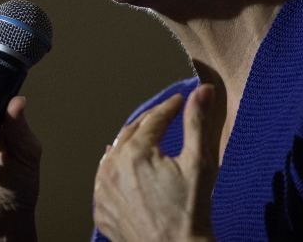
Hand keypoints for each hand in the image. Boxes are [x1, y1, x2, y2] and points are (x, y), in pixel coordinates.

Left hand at [92, 84, 220, 241]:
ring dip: (129, 144)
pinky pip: (106, 180)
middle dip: (150, 123)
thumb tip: (202, 90)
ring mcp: (102, 189)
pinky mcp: (100, 208)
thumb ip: (197, 122)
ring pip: (114, 155)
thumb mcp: (200, 164)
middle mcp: (111, 167)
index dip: (169, 107)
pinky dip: (117, 171)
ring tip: (145, 138)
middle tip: (165, 116)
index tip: (180, 100)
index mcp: (135, 152)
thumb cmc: (191, 212)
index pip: (154, 119)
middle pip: (131, 133)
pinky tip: (127, 169)